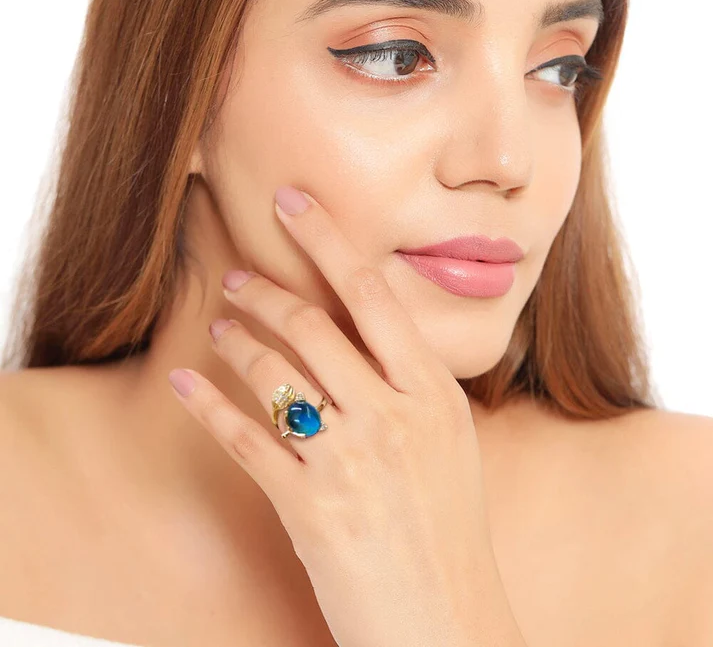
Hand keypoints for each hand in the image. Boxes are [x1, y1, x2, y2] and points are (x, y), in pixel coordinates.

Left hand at [168, 186, 522, 646]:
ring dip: (237, 341)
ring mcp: (352, 460)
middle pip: (313, 325)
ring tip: (221, 325)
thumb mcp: (449, 442)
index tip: (293, 202)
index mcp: (433, 393)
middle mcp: (394, 415)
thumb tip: (368, 338)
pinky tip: (184, 383)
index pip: (373, 295)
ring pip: (275, 374)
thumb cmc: (449, 528)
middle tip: (238, 277)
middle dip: (266, 290)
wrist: (447, 620)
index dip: (327, 240)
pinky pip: (246, 440)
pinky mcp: (310, 506)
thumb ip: (412, 386)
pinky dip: (207, 407)